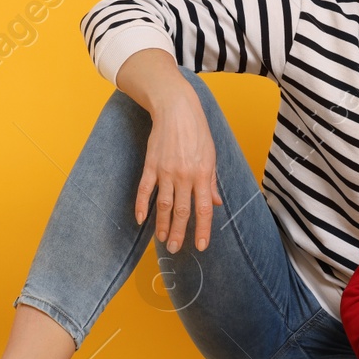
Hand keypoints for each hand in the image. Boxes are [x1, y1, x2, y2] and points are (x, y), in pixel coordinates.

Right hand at [135, 83, 223, 252]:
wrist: (177, 109)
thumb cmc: (197, 131)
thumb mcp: (211, 156)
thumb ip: (212, 182)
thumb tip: (217, 203)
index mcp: (203, 174)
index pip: (204, 209)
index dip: (202, 230)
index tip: (200, 246)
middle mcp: (184, 176)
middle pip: (181, 211)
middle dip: (178, 233)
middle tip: (175, 249)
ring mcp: (166, 171)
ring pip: (163, 205)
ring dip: (162, 224)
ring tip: (161, 239)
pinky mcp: (151, 165)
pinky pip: (145, 190)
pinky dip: (142, 206)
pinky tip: (141, 220)